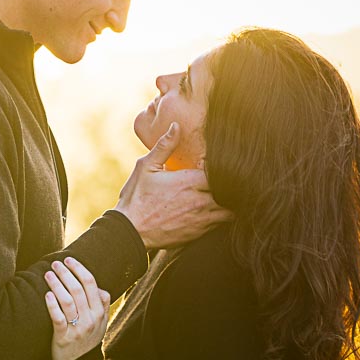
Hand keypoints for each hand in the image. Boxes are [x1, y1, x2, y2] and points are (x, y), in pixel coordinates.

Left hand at [45, 257, 111, 359]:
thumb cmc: (87, 340)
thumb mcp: (101, 323)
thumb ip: (101, 304)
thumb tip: (97, 286)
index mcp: (100, 312)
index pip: (91, 284)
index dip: (79, 269)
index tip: (69, 259)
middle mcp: (91, 319)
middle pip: (78, 289)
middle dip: (66, 273)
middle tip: (55, 264)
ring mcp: (78, 329)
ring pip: (68, 300)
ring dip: (57, 284)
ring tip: (48, 274)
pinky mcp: (64, 338)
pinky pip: (58, 318)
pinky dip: (52, 305)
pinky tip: (47, 294)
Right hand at [114, 122, 232, 249]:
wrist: (130, 231)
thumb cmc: (136, 198)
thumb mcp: (146, 167)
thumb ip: (164, 146)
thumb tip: (176, 126)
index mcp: (189, 181)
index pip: (220, 172)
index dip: (221, 168)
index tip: (211, 167)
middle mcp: (200, 200)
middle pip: (228, 190)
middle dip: (226, 185)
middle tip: (219, 181)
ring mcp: (202, 219)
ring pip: (228, 209)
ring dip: (225, 202)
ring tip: (217, 196)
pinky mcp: (199, 233)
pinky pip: (220, 223)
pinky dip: (219, 216)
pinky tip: (208, 210)